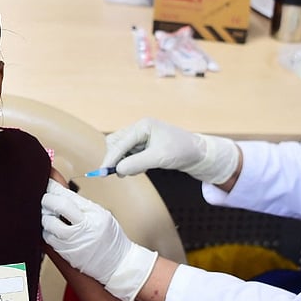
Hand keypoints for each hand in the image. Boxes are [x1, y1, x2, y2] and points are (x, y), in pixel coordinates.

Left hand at [41, 179, 157, 300]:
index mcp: (95, 214)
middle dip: (47, 199)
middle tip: (45, 199)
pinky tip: (52, 230)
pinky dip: (47, 232)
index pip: (70, 195)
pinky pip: (48, 239)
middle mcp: (85, 227)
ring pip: (49, 223)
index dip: (55, 188)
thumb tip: (62, 193)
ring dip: (45, 217)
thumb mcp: (103, 216)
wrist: (118, 264)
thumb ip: (83, 206)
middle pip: (58, 206)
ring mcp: (74, 241)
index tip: (48, 184)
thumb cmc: (111, 240)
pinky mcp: (66, 254)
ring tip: (49, 216)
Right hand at [102, 118, 239, 183]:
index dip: (110, 158)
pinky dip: (131, 163)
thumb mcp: (159, 158)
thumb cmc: (181, 151)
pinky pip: (129, 155)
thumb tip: (118, 169)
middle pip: (116, 143)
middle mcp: (139, 129)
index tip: (102, 172)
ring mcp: (141, 137)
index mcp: (143, 126)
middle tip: (120, 174)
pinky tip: (141, 168)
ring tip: (137, 170)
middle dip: (116, 158)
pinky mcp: (144, 146)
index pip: (120, 142)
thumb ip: (137, 163)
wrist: (197, 154)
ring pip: (121, 150)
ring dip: (124, 162)